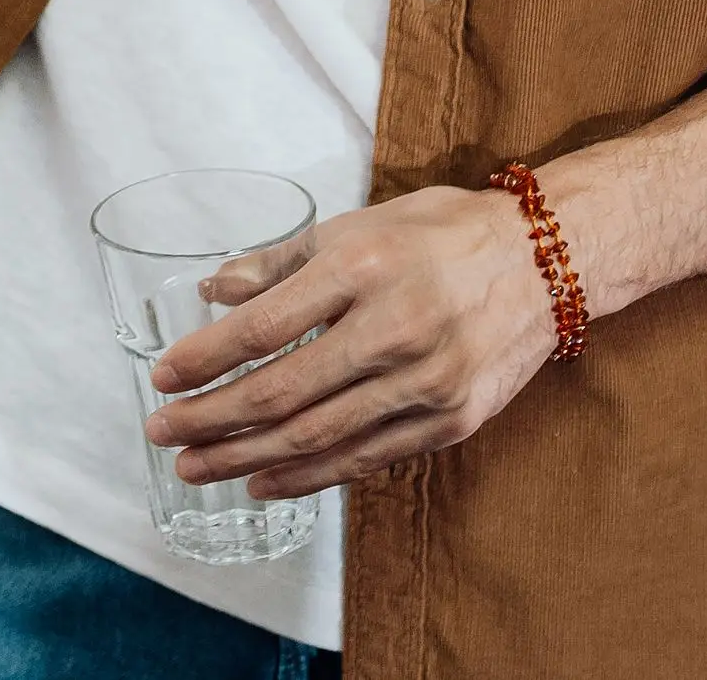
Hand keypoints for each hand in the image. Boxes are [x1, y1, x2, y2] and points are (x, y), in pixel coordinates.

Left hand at [138, 185, 557, 500]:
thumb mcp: (355, 226)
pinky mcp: (450, 422)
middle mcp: (393, 328)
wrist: (546, 264)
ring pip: (316, 435)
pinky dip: (307, 475)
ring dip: (244, 457)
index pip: (261, 327)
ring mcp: (426, 383)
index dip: (202, 359)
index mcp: (361, 267)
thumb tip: (213, 293)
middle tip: (161, 434)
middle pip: (280, 392)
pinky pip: (364, 458)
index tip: (160, 378)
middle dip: (209, 419)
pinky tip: (262, 480)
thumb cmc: (439, 236)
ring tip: (195, 468)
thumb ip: (280, 263)